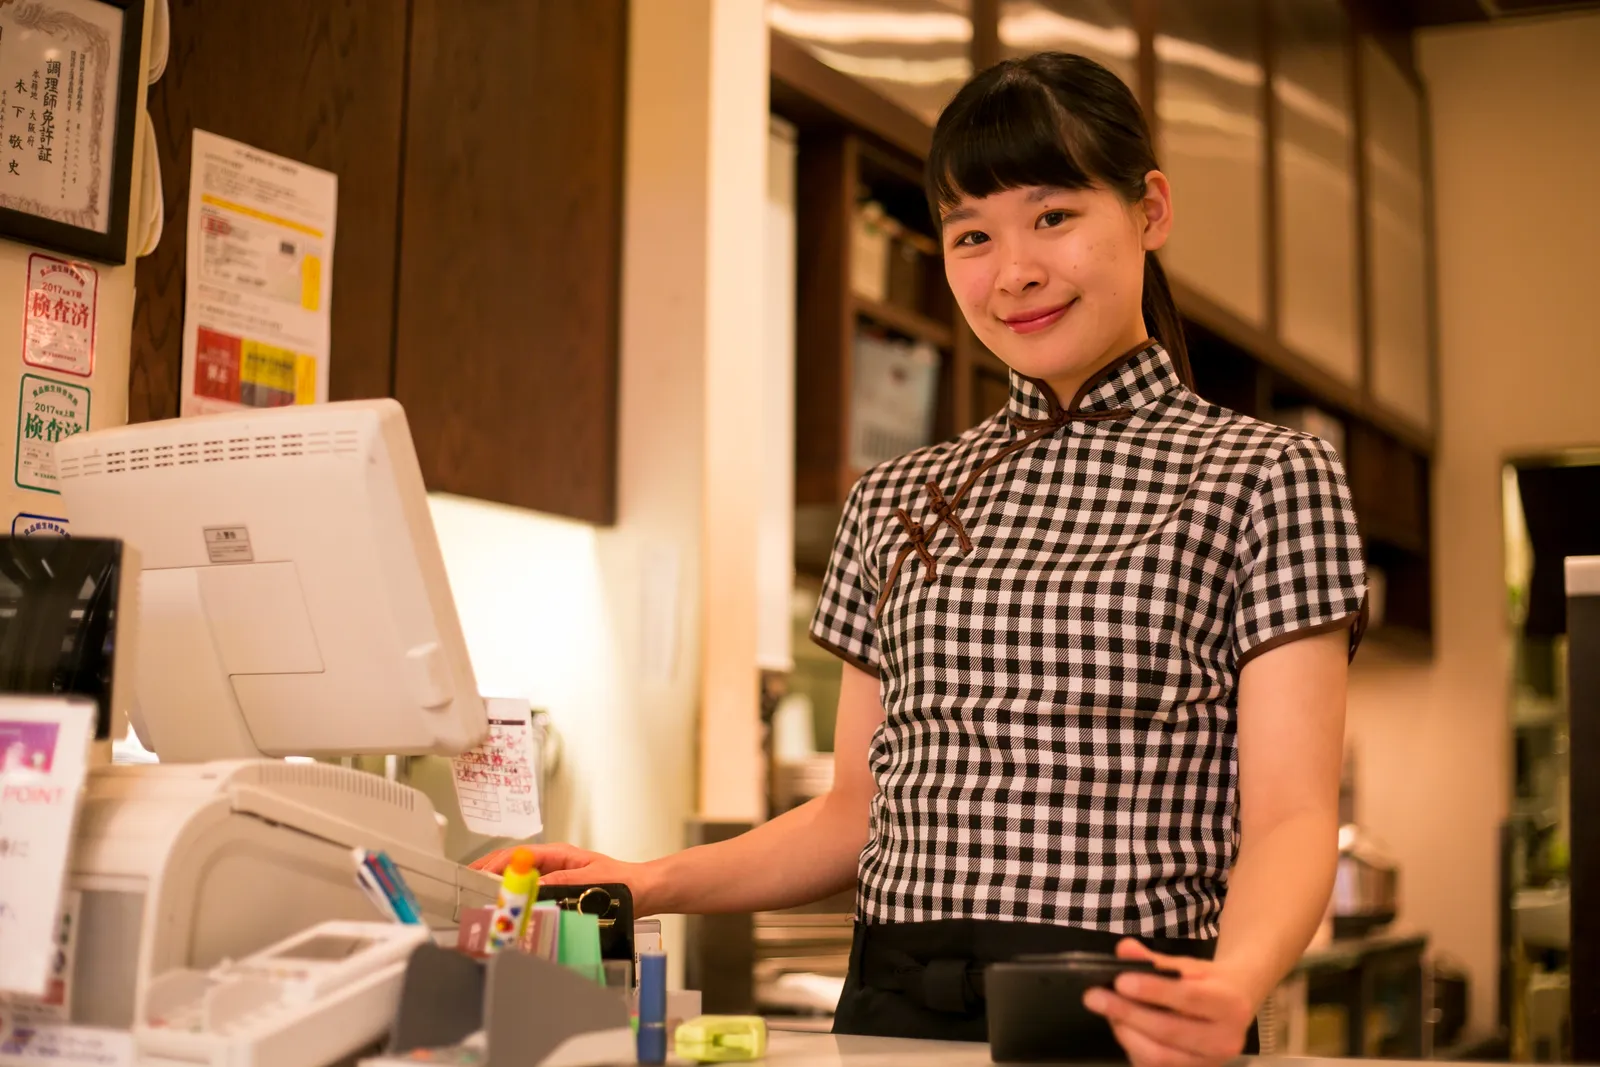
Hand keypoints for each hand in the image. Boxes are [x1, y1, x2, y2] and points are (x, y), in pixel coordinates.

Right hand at [469, 844, 657, 913]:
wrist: (645, 891)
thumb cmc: (624, 883)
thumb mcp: (592, 881)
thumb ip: (562, 884)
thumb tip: (533, 887)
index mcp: (559, 854)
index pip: (518, 855)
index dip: (495, 864)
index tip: (476, 875)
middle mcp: (554, 864)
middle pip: (514, 866)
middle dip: (489, 874)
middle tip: (467, 890)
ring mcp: (555, 878)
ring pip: (520, 881)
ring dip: (500, 889)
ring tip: (479, 902)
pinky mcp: (560, 892)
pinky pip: (532, 894)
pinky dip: (517, 901)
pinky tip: (507, 913)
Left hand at [1082, 939, 1256, 1066]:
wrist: (1236, 1007)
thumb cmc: (1208, 982)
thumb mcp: (1188, 964)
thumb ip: (1155, 959)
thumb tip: (1124, 950)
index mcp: (1231, 1005)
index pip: (1188, 997)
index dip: (1153, 990)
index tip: (1120, 981)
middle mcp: (1226, 1041)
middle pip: (1169, 1031)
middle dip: (1127, 1014)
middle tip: (1094, 997)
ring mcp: (1210, 1064)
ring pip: (1159, 1056)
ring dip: (1125, 1032)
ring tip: (1105, 1010)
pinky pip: (1155, 1066)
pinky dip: (1132, 1046)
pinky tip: (1119, 1026)